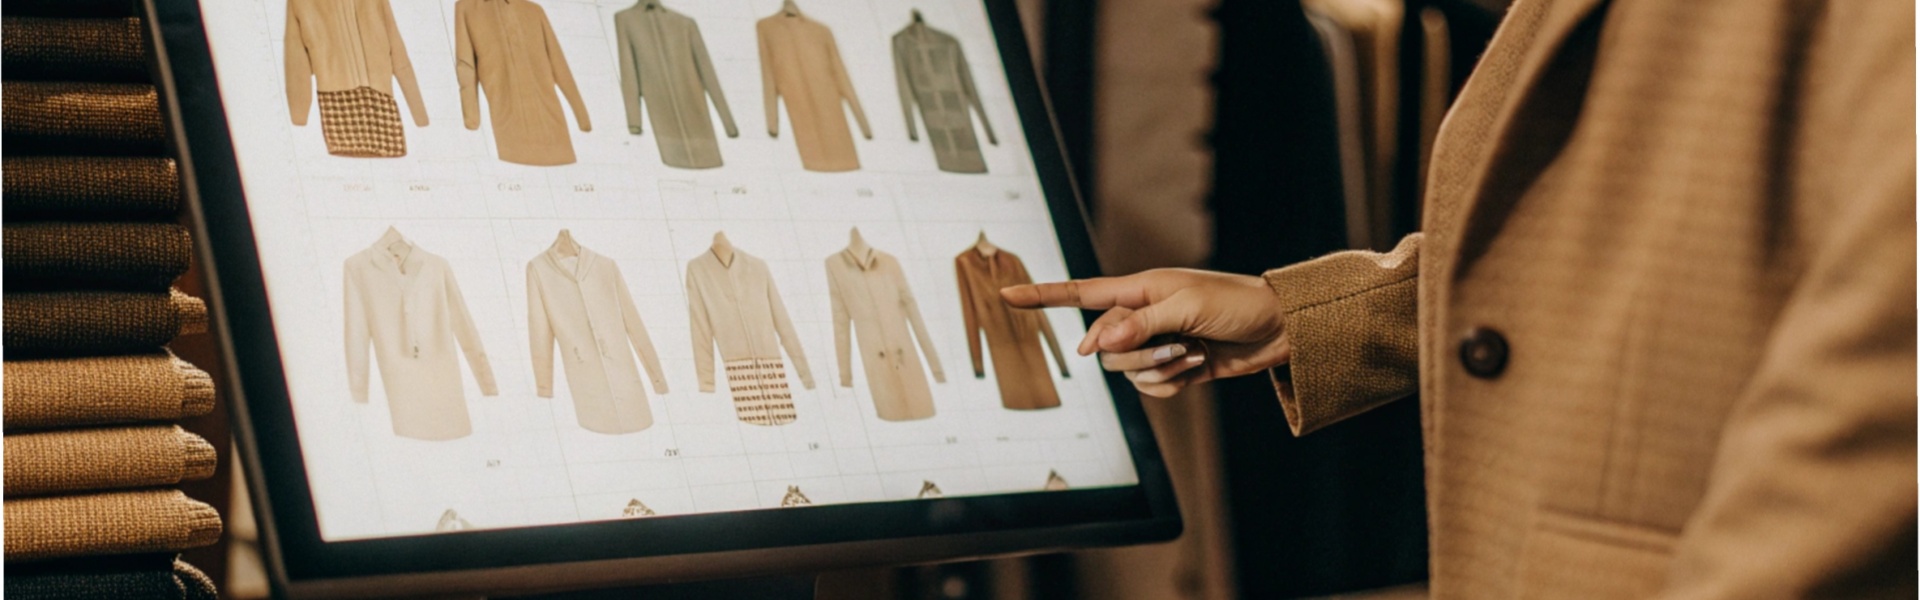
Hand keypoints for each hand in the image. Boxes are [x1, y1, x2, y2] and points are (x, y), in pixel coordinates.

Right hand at [1000, 269, 1290, 397]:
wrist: (1278, 329)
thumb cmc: (1236, 304)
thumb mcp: (1188, 308)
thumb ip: (1140, 324)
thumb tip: (1098, 343)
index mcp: (1139, 290)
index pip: (1080, 295)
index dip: (1043, 296)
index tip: (1007, 295)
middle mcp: (1140, 317)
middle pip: (1104, 347)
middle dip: (1137, 354)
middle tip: (1178, 345)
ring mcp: (1154, 344)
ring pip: (1124, 372)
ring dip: (1158, 370)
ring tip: (1191, 355)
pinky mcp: (1171, 369)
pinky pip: (1149, 390)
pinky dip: (1170, 386)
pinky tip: (1195, 370)